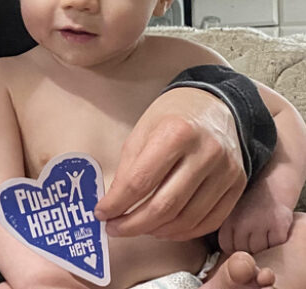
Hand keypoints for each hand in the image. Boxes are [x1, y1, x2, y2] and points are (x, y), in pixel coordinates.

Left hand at [94, 87, 246, 240]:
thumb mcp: (141, 132)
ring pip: (187, 218)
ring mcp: (226, 170)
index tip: (101, 214)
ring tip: (137, 228)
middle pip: (165, 205)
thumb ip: (128, 168)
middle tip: (114, 229)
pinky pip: (210, 221)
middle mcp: (206, 153)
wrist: (214, 106)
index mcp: (176, 133)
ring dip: (156, 231)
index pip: (140, 181)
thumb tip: (114, 205)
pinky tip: (163, 229)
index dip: (117, 203)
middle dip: (133, 224)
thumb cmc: (171, 118)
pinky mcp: (238, 184)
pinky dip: (183, 232)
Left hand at [218, 179, 292, 253]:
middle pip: (243, 250)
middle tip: (251, 236)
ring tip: (261, 233)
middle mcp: (243, 222)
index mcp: (228, 219)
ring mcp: (261, 225)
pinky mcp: (279, 227)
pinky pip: (274, 245)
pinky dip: (274, 242)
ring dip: (261, 247)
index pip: (226, 246)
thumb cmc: (248, 206)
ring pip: (259, 250)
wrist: (271, 190)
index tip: (237, 242)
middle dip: (246, 248)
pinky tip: (271, 231)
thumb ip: (222, 229)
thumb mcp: (229, 213)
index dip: (232, 248)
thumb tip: (217, 251)